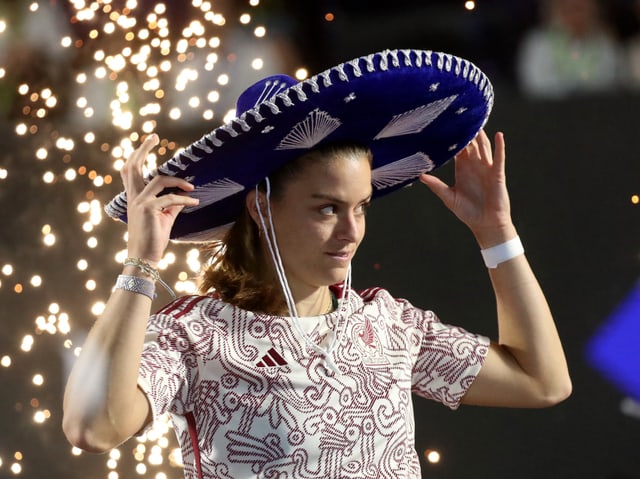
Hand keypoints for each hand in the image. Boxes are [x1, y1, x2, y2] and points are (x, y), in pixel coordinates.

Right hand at [120, 134, 198, 264]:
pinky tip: (194, 203)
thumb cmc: (153, 239)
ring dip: (178, 181)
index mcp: (135, 198)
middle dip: (143, 149)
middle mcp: (134, 198)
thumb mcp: (164, 218)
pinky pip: (170, 199)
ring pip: (158, 180)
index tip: (149, 142)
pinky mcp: (148, 210)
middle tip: (153, 136)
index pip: (131, 171)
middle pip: (133, 167)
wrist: (144, 258)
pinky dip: (184, 200)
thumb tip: (184, 196)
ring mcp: (139, 203)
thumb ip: (172, 205)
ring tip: (191, 187)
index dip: (137, 155)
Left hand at [419, 129, 515, 246]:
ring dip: (481, 135)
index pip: (457, 150)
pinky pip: (498, 158)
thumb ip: (436, 185)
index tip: (444, 126)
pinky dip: (499, 146)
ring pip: (484, 147)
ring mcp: (486, 168)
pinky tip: (498, 135)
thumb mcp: (449, 197)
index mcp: (462, 169)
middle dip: (466, 131)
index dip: (452, 139)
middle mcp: (474, 166)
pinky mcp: (497, 174)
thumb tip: (420, 176)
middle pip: (470, 144)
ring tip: (477, 120)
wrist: (485, 224)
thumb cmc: (467, 212)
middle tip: (460, 115)